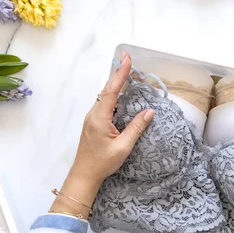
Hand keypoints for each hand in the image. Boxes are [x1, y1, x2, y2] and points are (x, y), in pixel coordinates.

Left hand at [53, 52, 154, 215]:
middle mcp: (94, 114)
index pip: (111, 90)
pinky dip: (113, 94)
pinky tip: (121, 93)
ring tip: (127, 72)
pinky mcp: (93, 122)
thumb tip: (150, 111)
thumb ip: (136, 127)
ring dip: (116, 83)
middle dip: (118, 73)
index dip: (120, 73)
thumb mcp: (123, 146)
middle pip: (107, 89)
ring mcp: (92, 118)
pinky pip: (104, 103)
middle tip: (127, 58)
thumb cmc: (103, 162)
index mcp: (100, 117)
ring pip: (105, 96)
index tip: (126, 59)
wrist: (84, 175)